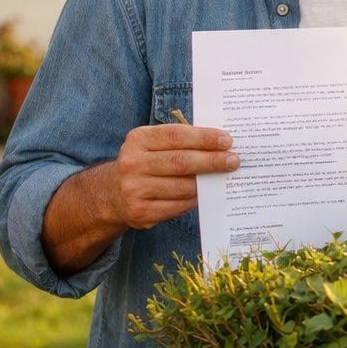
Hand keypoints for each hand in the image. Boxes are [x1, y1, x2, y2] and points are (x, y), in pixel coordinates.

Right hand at [106, 123, 238, 228]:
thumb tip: (221, 144)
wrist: (113, 193)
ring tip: (224, 177)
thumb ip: (181, 141)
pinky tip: (206, 194)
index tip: (227, 140)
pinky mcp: (140, 212)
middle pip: (181, 161)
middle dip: (212, 161)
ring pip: (183, 187)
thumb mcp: (153, 144)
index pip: (176, 135)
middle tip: (234, 160)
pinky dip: (196, 200)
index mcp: (138, 139)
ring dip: (207, 183)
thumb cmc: (146, 162)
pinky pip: (178, 206)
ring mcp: (134, 189)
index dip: (204, 138)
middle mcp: (132, 163)